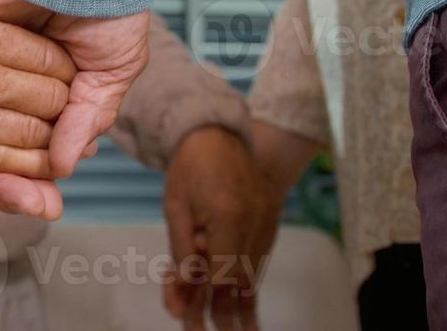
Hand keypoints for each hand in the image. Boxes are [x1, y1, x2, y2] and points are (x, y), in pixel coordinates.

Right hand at [0, 0, 76, 176]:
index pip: (49, 57)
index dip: (64, 66)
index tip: (63, 69)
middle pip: (50, 99)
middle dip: (63, 103)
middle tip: (64, 104)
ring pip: (31, 138)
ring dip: (49, 140)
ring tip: (54, 135)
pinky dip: (22, 169)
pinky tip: (30, 166)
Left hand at [0, 0, 150, 218]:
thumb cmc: (105, 4)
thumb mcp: (109, 69)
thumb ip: (86, 117)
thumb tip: (63, 166)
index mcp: (41, 95)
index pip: (29, 153)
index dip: (33, 184)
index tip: (41, 207)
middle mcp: (2, 88)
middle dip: (3, 188)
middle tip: (14, 206)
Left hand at [161, 126, 278, 330]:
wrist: (218, 134)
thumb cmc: (191, 167)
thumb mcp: (175, 208)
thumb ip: (182, 251)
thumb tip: (184, 287)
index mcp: (228, 216)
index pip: (220, 273)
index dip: (202, 297)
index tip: (185, 317)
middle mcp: (255, 222)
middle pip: (240, 279)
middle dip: (224, 311)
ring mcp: (267, 222)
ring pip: (254, 274)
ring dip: (241, 305)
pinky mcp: (271, 222)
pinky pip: (259, 260)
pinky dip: (249, 283)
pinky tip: (246, 311)